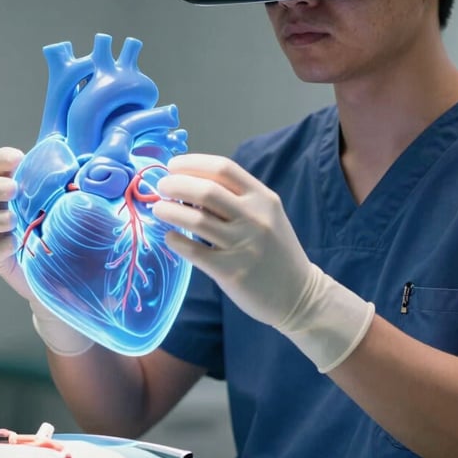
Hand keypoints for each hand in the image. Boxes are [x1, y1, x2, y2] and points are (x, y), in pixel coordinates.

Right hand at [0, 147, 92, 355]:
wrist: (78, 279)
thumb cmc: (80, 232)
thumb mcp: (86, 202)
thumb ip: (89, 180)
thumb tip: (106, 161)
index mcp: (21, 188)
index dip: (2, 159)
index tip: (18, 158)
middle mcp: (4, 208)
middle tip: (13, 189)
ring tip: (13, 220)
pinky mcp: (1, 261)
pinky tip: (13, 244)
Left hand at [153, 154, 374, 371]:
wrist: (299, 294)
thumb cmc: (276, 250)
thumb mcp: (267, 215)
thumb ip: (236, 200)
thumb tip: (191, 185)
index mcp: (263, 198)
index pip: (223, 169)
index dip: (192, 163)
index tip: (173, 166)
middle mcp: (255, 218)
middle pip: (205, 190)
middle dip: (175, 184)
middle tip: (160, 187)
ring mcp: (243, 245)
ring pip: (195, 220)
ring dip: (169, 210)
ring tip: (159, 209)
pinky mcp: (230, 271)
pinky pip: (194, 251)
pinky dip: (175, 240)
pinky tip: (170, 237)